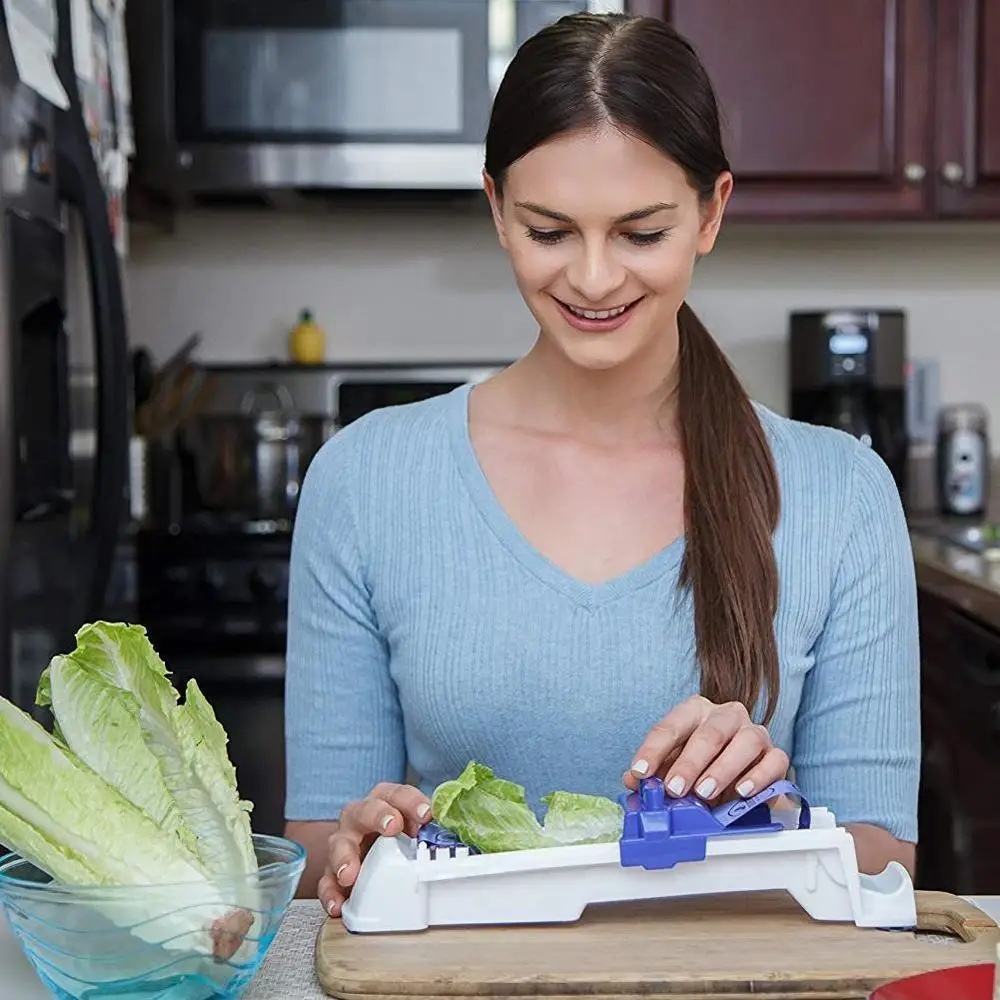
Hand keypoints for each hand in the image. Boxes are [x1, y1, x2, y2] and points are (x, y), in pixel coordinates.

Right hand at [318, 782, 431, 917]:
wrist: (367, 852)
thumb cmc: (396, 836)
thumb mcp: (414, 829)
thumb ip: (431, 830)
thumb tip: (458, 834)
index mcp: (383, 801)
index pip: (396, 794)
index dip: (411, 801)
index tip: (425, 814)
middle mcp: (360, 817)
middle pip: (364, 810)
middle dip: (378, 815)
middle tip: (392, 826)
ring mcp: (344, 843)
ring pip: (338, 843)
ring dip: (344, 857)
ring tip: (350, 874)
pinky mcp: (332, 871)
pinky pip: (326, 881)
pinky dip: (330, 894)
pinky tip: (338, 905)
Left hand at [624, 695, 787, 802]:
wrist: (742, 777)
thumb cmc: (702, 766)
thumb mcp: (674, 767)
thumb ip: (654, 774)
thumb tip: (633, 782)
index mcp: (696, 711)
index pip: (671, 726)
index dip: (652, 750)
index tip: (640, 773)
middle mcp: (727, 715)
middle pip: (710, 732)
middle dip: (689, 762)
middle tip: (674, 788)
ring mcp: (755, 733)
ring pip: (745, 742)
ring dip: (722, 769)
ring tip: (704, 792)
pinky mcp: (776, 755)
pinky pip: (774, 761)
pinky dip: (758, 777)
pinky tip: (741, 792)